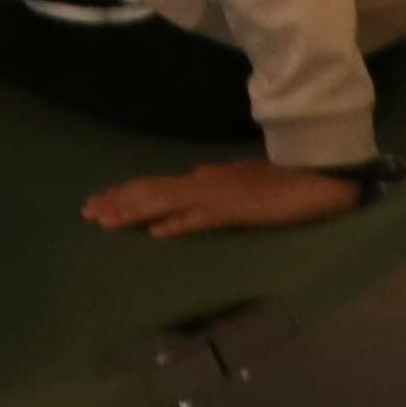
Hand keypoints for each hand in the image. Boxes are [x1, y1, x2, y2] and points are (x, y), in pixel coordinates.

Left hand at [83, 158, 363, 239]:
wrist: (320, 174)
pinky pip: (203, 218)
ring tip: (104, 220)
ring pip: (166, 203)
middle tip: (85, 213)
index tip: (97, 202)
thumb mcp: (241, 179)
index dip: (124, 193)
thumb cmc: (284, 179)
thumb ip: (214, 182)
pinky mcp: (238, 211)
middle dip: (116, 202)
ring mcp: (218, 196)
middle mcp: (203, 184)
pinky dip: (179, 224)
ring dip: (133, 212)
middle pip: (150, 192)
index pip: (154, 185)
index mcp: (204, 179)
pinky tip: (157, 232)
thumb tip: (190, 178)